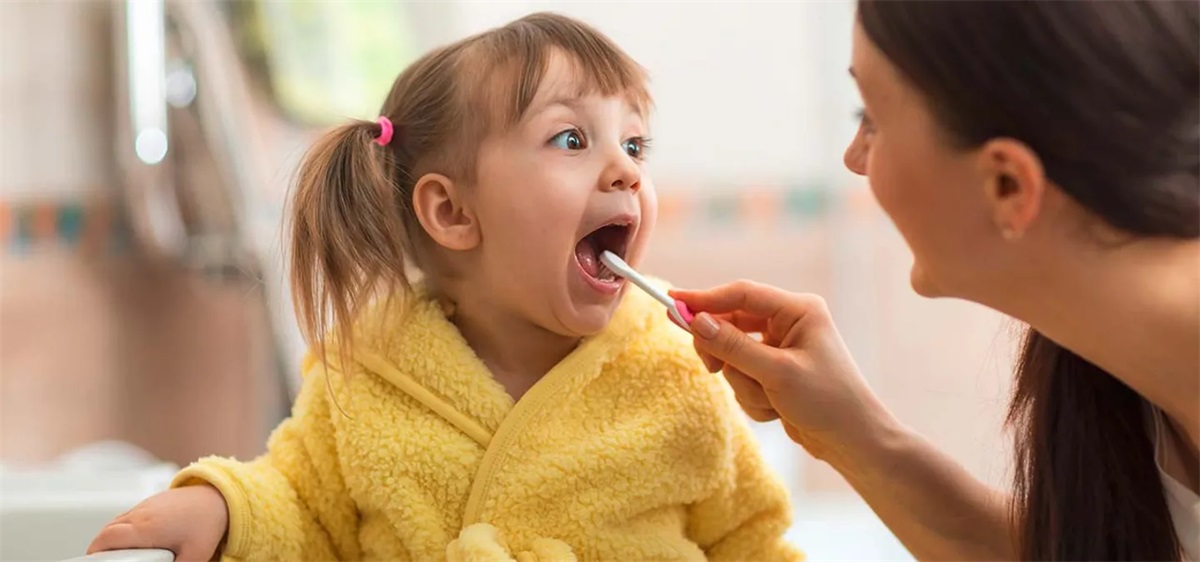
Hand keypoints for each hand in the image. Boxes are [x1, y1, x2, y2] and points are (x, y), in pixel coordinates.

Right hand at [87, 485, 228, 561]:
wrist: (219, 497)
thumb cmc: (208, 522)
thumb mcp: (194, 556)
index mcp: (147, 528)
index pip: (108, 539)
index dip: (96, 552)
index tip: (92, 561)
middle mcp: (142, 515)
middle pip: (107, 530)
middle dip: (99, 547)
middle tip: (99, 561)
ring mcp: (146, 506)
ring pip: (116, 522)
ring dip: (109, 537)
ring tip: (113, 553)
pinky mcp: (151, 502)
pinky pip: (127, 516)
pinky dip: (121, 528)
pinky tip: (130, 540)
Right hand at [672, 281, 896, 462]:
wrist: (852, 442)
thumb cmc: (828, 402)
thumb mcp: (777, 373)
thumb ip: (733, 347)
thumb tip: (696, 322)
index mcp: (799, 310)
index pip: (742, 295)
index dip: (706, 299)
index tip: (673, 301)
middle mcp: (789, 323)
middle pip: (732, 326)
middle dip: (729, 358)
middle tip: (712, 369)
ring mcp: (780, 349)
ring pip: (734, 358)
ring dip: (745, 385)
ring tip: (772, 401)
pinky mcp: (774, 372)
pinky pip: (742, 378)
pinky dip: (753, 397)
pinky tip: (776, 410)